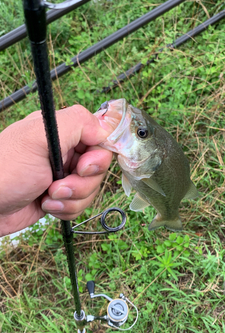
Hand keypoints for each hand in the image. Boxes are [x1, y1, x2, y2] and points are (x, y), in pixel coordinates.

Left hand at [0, 105, 111, 236]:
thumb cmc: (5, 170)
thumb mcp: (38, 137)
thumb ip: (76, 123)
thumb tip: (106, 129)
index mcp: (61, 131)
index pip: (100, 139)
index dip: (98, 157)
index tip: (82, 167)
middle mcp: (64, 151)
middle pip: (98, 168)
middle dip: (81, 183)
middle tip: (56, 186)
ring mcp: (62, 176)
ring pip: (91, 190)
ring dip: (72, 199)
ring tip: (47, 197)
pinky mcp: (59, 198)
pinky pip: (80, 205)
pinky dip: (66, 209)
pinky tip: (46, 206)